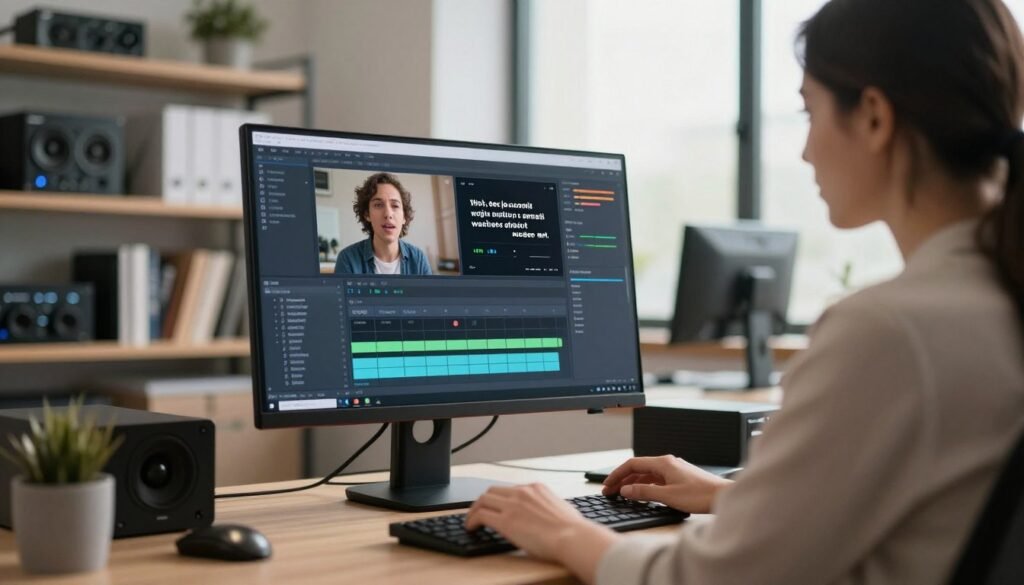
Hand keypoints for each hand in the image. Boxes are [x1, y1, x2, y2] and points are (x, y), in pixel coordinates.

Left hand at [465, 484, 618, 582]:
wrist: (572, 537)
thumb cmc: (572, 529)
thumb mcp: (560, 509)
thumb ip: (547, 507)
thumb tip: (545, 516)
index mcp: (536, 488)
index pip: (509, 489)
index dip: (499, 498)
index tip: (495, 506)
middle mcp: (522, 492)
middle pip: (492, 490)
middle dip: (483, 501)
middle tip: (479, 512)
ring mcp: (513, 505)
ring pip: (483, 500)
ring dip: (474, 510)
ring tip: (471, 521)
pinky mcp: (505, 520)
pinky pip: (481, 515)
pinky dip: (472, 520)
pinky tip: (471, 528)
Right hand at [601, 455, 732, 512]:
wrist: (724, 496)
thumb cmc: (701, 495)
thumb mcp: (668, 496)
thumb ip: (644, 492)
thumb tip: (626, 489)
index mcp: (663, 463)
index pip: (632, 464)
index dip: (617, 474)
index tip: (607, 484)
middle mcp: (668, 463)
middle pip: (638, 468)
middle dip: (622, 478)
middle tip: (609, 490)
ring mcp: (674, 470)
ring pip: (647, 474)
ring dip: (633, 482)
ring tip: (622, 493)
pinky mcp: (680, 478)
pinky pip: (656, 479)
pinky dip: (645, 485)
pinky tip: (641, 494)